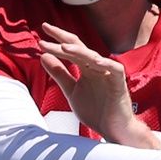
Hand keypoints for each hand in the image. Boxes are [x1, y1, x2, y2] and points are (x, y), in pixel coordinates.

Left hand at [37, 22, 158, 148]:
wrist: (113, 130)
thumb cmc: (96, 110)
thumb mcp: (71, 91)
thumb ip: (59, 74)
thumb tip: (43, 56)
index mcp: (87, 69)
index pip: (72, 49)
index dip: (57, 41)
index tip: (41, 34)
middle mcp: (97, 68)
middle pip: (80, 48)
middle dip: (63, 39)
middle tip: (46, 29)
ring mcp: (109, 75)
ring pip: (95, 57)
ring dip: (80, 51)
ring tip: (63, 47)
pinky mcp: (119, 84)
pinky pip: (116, 69)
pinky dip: (107, 63)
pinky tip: (95, 60)